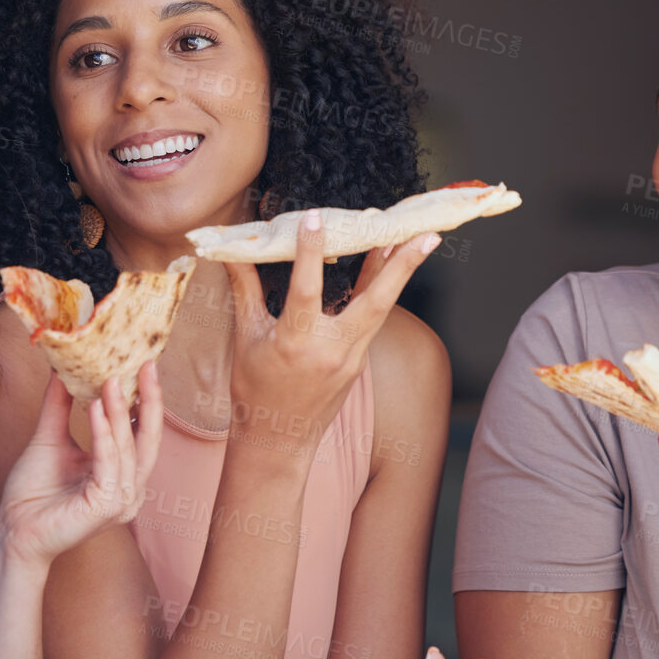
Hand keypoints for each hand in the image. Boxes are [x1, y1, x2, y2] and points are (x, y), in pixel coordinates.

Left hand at [0, 363, 160, 568]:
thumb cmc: (32, 493)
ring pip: (129, 448)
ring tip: (110, 380)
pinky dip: (103, 433)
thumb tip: (63, 368)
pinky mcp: (106, 508)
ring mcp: (121, 501)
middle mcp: (129, 489)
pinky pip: (109, 463)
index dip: (147, 399)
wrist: (13, 530)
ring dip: (120, 412)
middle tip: (145, 365)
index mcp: (122, 475)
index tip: (144, 364)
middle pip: (149, 439)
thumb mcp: (50, 438)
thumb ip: (61, 406)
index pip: (143, 433)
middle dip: (149, 400)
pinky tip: (95, 407)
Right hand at [222, 211, 436, 454]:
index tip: (315, 217)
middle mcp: (332, 351)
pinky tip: (388, 265)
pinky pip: (373, 320)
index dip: (309, 252)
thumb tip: (232, 253)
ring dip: (401, 273)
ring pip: (383, 309)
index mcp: (295, 343)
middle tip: (427, 235)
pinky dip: (380, 290)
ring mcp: (351, 359)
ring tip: (421, 239)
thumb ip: (245, 291)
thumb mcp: (246, 339)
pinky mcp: (358, 363)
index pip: (306, 289)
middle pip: (376, 302)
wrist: (277, 441)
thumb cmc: (253, 391)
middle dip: (403, 267)